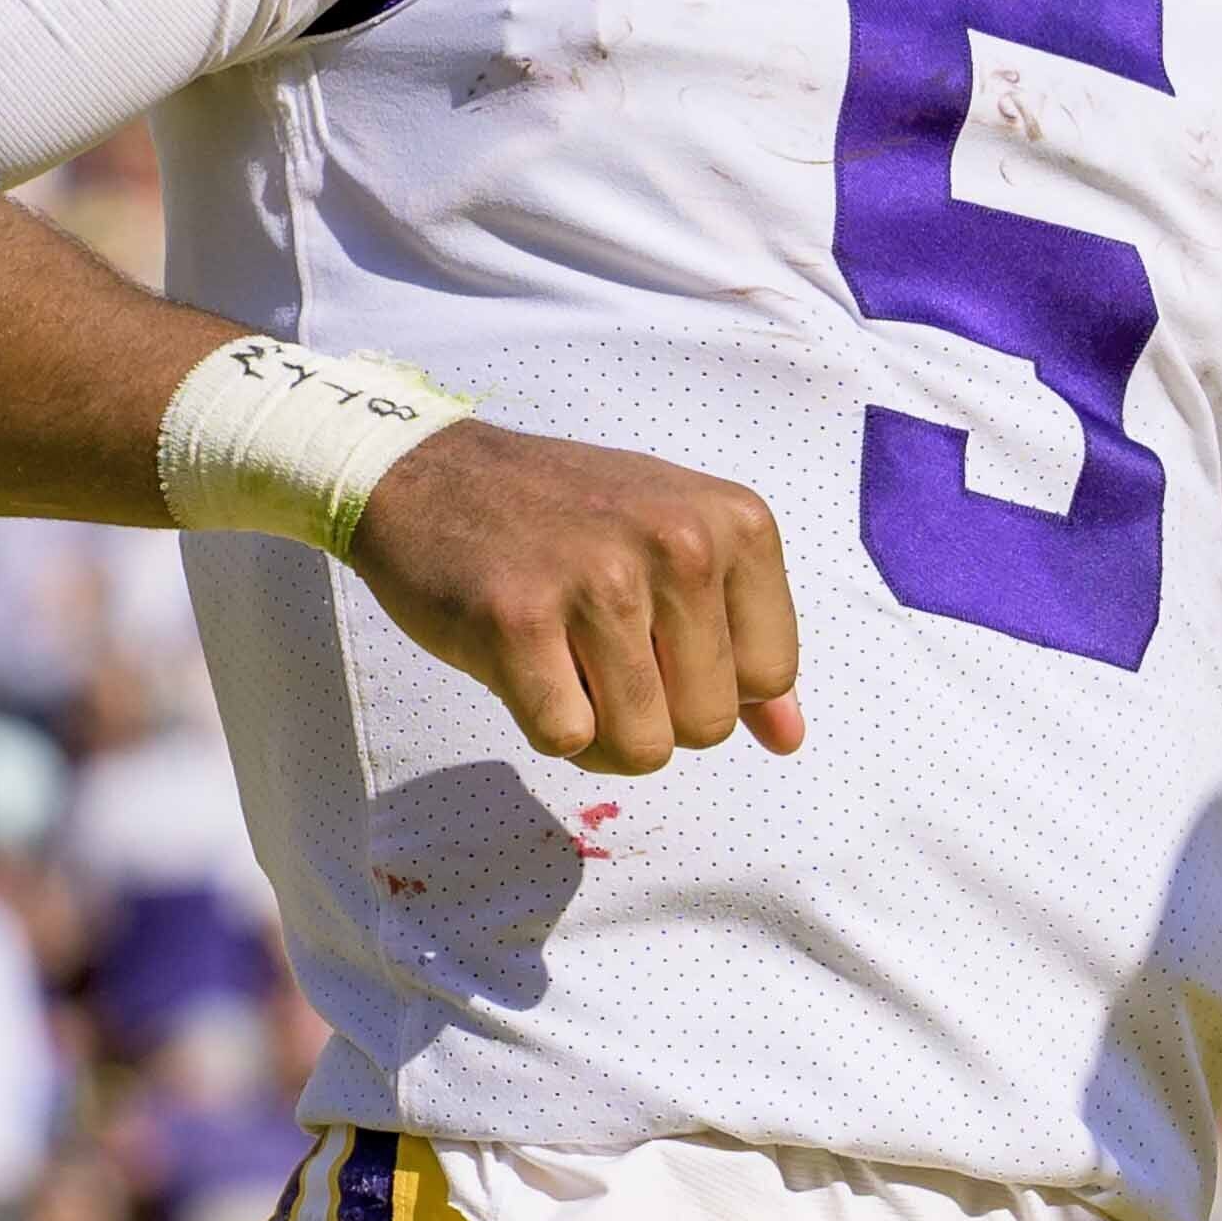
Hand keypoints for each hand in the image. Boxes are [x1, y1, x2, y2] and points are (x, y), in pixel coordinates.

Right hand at [348, 420, 804, 772]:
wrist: (432, 475)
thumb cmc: (566, 519)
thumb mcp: (677, 547)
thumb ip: (743, 641)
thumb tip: (789, 739)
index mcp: (737, 523)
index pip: (770, 675)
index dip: (714, 685)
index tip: (662, 643)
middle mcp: (681, 543)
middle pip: (709, 723)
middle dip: (658, 717)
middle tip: (604, 657)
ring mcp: (600, 581)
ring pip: (644, 746)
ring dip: (602, 733)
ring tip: (569, 669)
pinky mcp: (518, 620)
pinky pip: (567, 738)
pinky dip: (546, 725)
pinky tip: (525, 668)